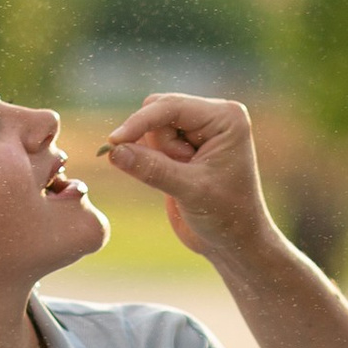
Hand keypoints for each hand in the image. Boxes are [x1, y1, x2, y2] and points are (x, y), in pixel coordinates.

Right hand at [97, 93, 271, 264]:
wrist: (234, 242)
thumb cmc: (225, 216)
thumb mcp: (190, 191)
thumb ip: (152, 169)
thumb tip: (113, 150)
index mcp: (225, 117)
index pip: (172, 106)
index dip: (140, 122)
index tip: (113, 141)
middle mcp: (213, 117)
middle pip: (159, 111)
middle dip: (156, 143)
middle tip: (179, 173)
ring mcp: (198, 130)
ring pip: (152, 128)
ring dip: (156, 155)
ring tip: (183, 179)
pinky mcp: (184, 147)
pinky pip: (152, 143)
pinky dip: (151, 160)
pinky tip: (171, 179)